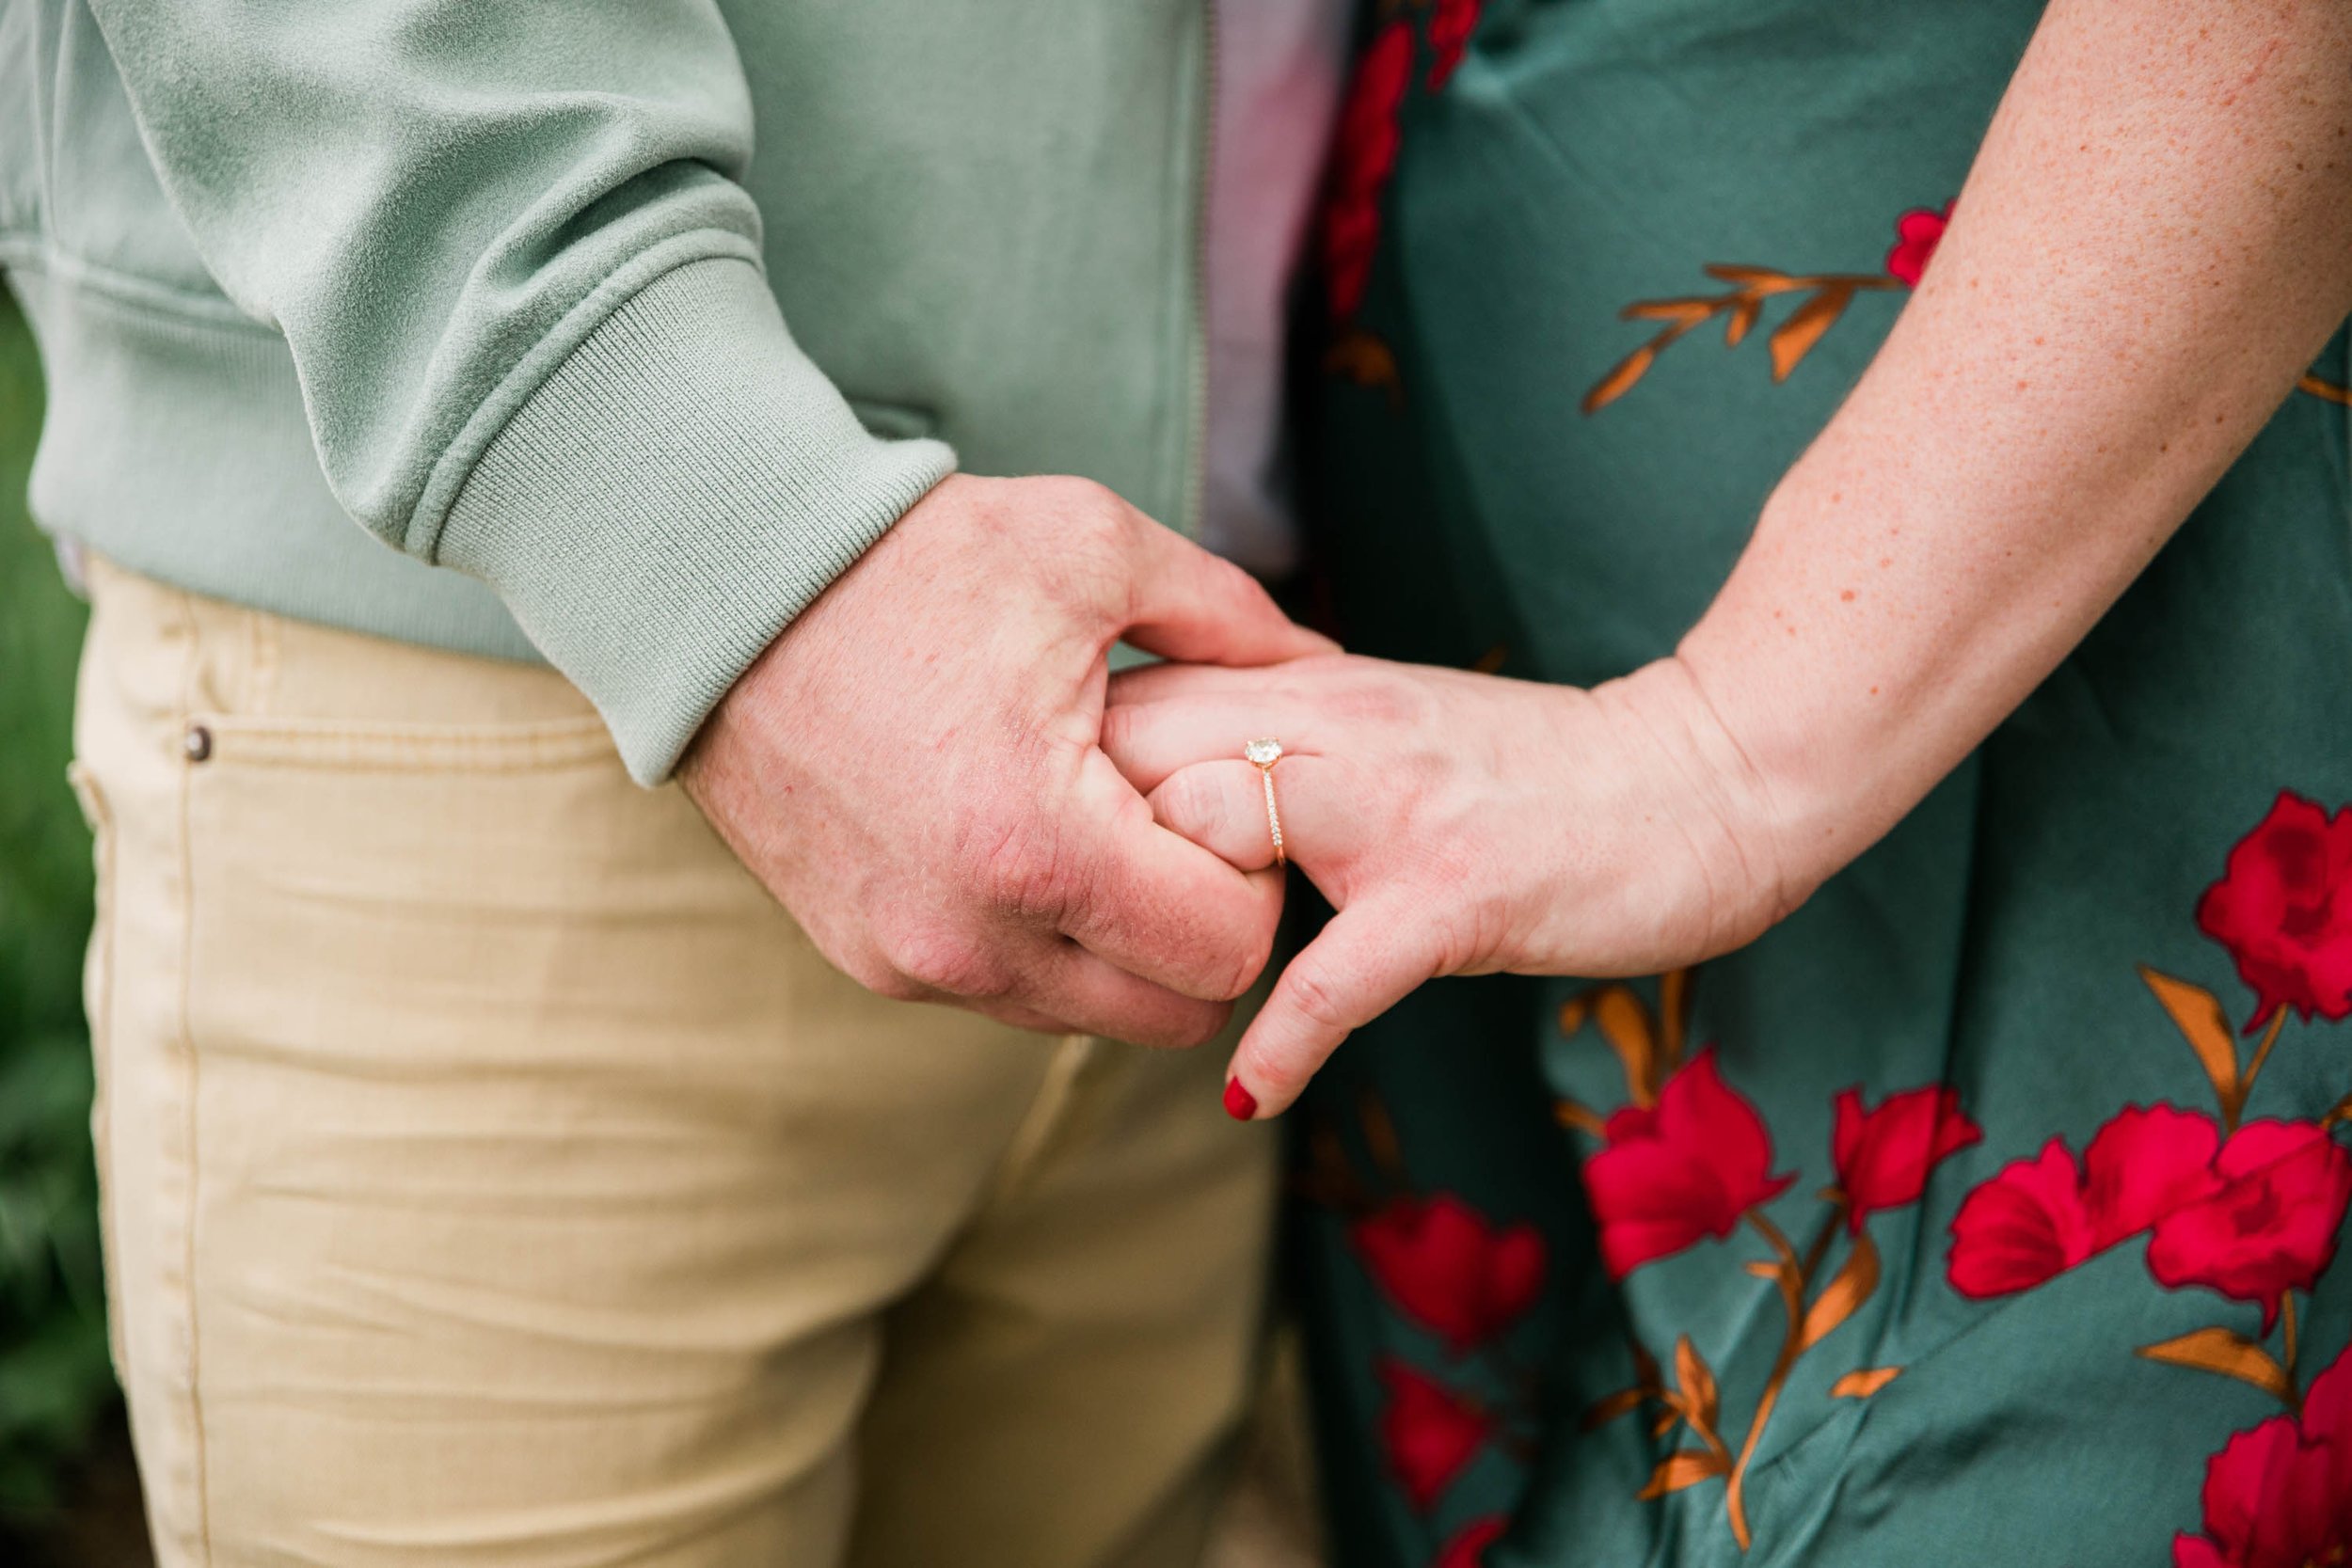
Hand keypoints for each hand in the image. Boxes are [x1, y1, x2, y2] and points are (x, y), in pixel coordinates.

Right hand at [680, 474, 1334, 1047]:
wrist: (718, 586)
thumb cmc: (913, 555)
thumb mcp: (1095, 551)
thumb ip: (1235, 620)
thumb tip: (1324, 666)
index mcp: (1041, 848)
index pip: (1226, 956)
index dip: (1254, 881)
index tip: (1224, 801)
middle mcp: (971, 939)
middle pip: (1169, 1015)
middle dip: (1201, 930)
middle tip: (1177, 822)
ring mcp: (908, 963)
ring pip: (1088, 1012)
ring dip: (1119, 942)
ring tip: (1094, 817)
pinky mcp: (865, 959)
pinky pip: (1004, 991)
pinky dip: (1041, 938)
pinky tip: (1021, 834)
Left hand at [1101, 653, 1803, 1109]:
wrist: (1701, 779)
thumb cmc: (1532, 774)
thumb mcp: (1382, 724)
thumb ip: (1272, 737)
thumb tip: (1153, 786)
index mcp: (1307, 682)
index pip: (1128, 695)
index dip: (1052, 766)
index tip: (1024, 834)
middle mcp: (1333, 724)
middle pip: (1134, 749)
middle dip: (1070, 831)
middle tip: (1055, 922)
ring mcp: (1391, 809)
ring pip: (1210, 829)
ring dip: (1158, 916)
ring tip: (1146, 985)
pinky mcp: (1454, 893)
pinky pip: (1334, 975)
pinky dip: (1283, 1042)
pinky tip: (1251, 1091)